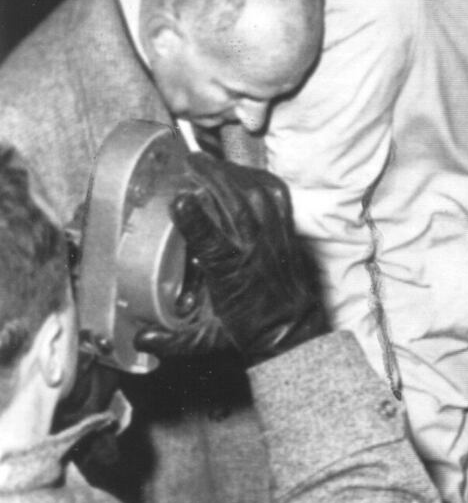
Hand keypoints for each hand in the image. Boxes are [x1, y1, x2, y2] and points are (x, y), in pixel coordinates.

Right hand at [138, 154, 325, 365]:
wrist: (293, 330)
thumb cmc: (249, 330)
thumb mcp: (207, 339)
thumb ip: (171, 340)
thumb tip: (139, 339)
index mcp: (231, 275)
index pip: (212, 244)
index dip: (195, 220)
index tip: (176, 199)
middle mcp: (255, 250)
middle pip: (236, 206)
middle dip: (212, 178)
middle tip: (189, 161)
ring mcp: (274, 236)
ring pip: (256, 194)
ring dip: (232, 173)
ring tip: (208, 161)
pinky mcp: (288, 229)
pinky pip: (277, 194)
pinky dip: (258, 178)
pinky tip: (241, 170)